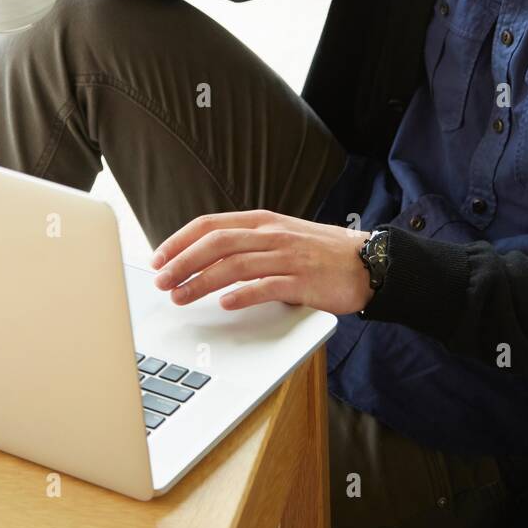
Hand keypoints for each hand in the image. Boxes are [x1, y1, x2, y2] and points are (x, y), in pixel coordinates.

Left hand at [150, 209, 373, 313]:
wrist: (368, 262)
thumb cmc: (321, 253)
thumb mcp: (281, 237)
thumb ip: (248, 244)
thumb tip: (205, 258)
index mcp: (263, 222)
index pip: (211, 224)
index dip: (180, 240)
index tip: (158, 258)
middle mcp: (272, 235)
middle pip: (216, 243)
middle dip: (182, 262)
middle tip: (161, 281)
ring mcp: (288, 257)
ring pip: (235, 265)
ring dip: (202, 282)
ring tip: (181, 296)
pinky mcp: (304, 281)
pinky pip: (268, 286)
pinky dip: (244, 295)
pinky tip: (226, 304)